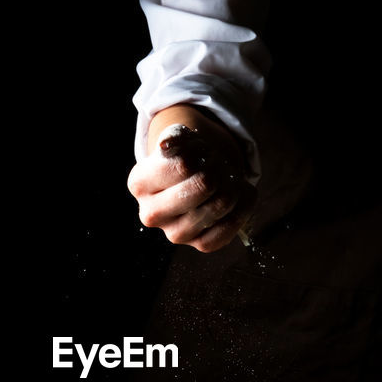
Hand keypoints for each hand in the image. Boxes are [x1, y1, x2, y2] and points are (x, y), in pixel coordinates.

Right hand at [127, 105, 253, 252]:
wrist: (196, 181)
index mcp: (139, 184)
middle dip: (219, 169)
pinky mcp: (200, 245)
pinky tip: (238, 196)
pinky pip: (230, 226)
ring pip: (221, 204)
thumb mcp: (178, 139)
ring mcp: (175, 234)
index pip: (184, 164)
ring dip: (233, 185)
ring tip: (227, 179)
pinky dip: (242, 206)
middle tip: (217, 166)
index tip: (201, 150)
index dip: (202, 150)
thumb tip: (167, 145)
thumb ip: (174, 137)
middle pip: (204, 185)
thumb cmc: (186, 157)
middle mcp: (151, 214)